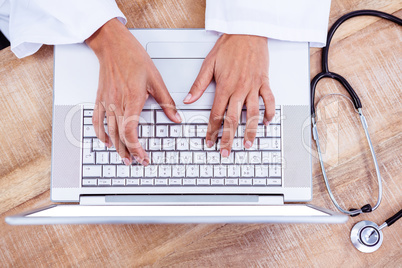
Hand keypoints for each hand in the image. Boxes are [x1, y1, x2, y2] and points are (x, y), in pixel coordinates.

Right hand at [86, 18, 180, 165]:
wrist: (113, 45)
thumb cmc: (134, 58)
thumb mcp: (156, 80)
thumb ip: (167, 102)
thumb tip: (176, 117)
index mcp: (132, 99)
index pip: (131, 131)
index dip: (137, 147)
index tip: (144, 156)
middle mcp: (117, 103)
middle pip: (120, 135)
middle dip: (129, 152)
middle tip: (136, 162)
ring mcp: (106, 102)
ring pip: (109, 131)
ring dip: (116, 147)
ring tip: (124, 158)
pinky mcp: (100, 99)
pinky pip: (97, 120)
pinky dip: (101, 133)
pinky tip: (106, 141)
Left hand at [183, 34, 274, 156]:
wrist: (247, 32)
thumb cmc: (228, 46)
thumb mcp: (208, 64)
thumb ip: (199, 85)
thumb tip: (188, 99)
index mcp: (224, 87)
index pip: (216, 115)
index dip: (212, 131)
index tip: (210, 141)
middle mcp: (239, 89)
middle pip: (233, 119)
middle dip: (228, 138)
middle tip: (226, 152)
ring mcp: (253, 87)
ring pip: (252, 114)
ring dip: (250, 131)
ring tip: (247, 144)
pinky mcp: (264, 82)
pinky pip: (268, 100)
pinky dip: (268, 112)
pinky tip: (266, 122)